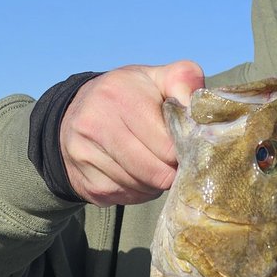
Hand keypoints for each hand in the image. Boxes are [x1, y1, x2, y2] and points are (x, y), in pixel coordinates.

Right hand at [60, 61, 204, 205]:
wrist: (75, 113)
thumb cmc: (130, 95)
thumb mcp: (158, 78)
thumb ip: (185, 82)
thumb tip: (201, 112)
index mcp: (118, 96)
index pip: (168, 146)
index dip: (184, 150)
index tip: (185, 145)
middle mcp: (95, 125)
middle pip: (157, 173)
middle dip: (172, 170)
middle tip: (174, 159)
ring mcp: (85, 156)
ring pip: (143, 189)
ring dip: (157, 182)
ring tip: (154, 161)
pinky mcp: (86, 184)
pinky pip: (129, 199)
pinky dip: (140, 191)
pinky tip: (136, 172)